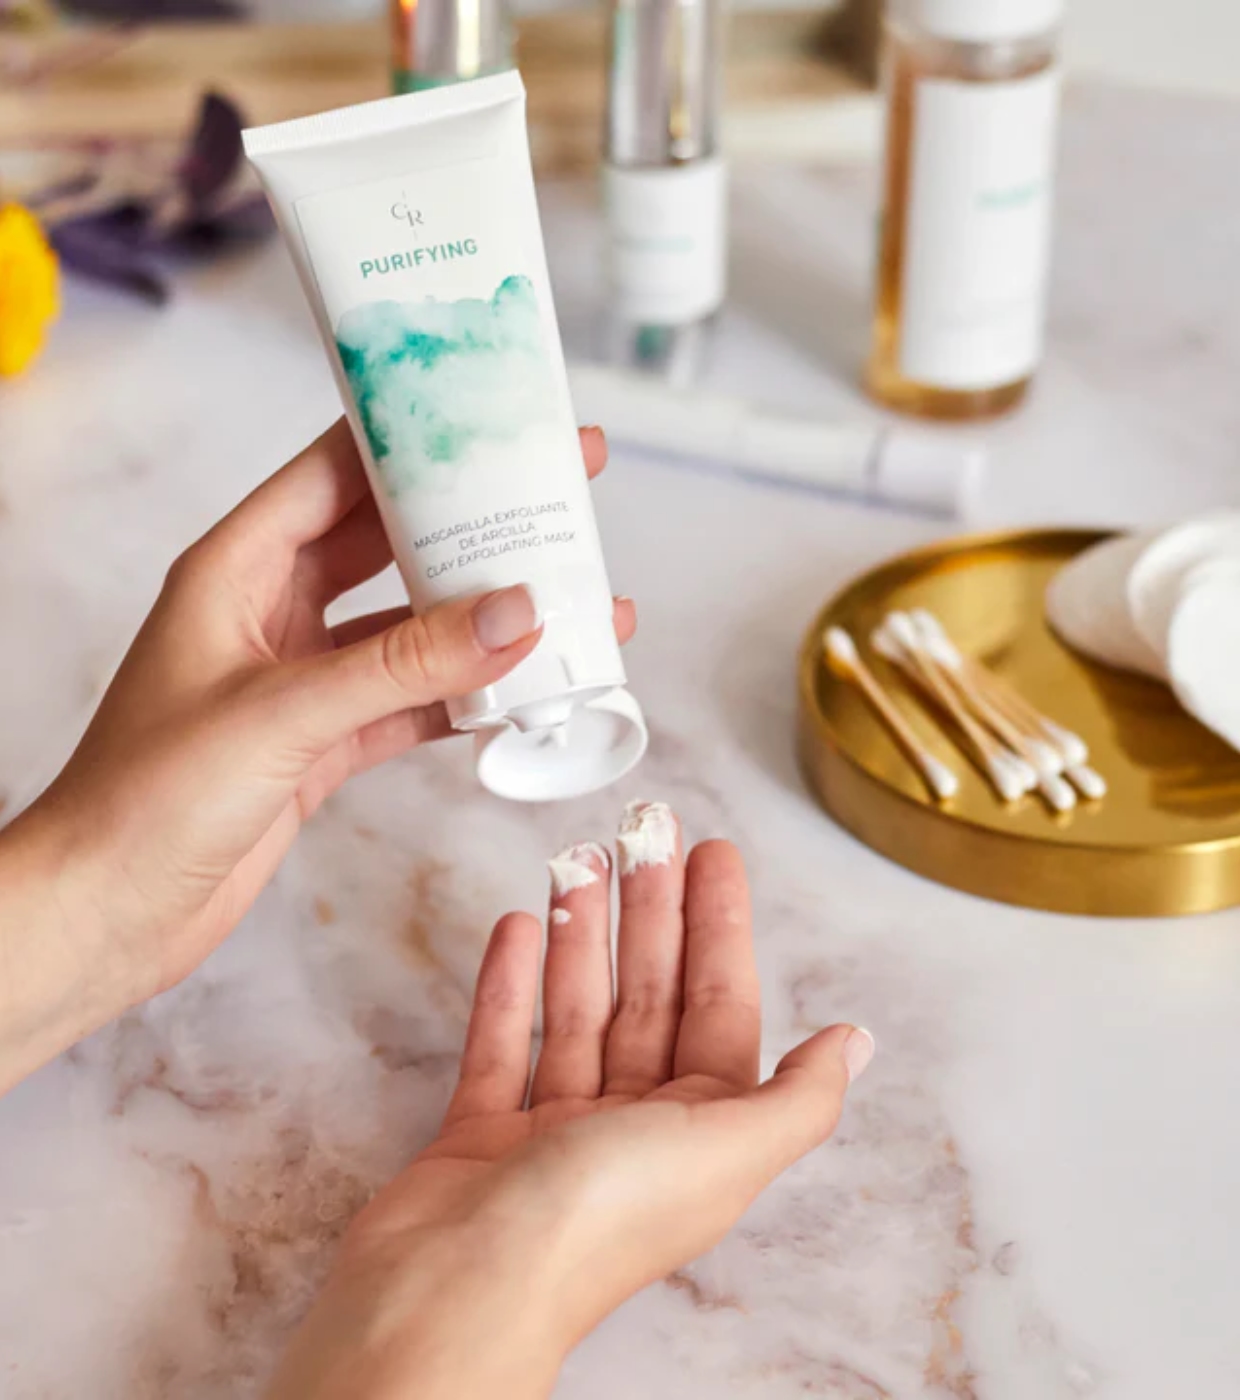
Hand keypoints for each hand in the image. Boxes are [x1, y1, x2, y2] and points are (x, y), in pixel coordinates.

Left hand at [0, 421, 632, 1084]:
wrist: (105, 912)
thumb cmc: (142, 799)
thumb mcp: (281, 714)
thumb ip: (402, 665)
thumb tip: (513, 615)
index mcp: (237, 569)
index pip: (336, 474)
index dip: (413, 440)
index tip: (491, 419)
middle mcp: (272, 611)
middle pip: (389, 543)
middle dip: (470, 522)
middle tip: (553, 495)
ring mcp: (303, 678)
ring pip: (411, 628)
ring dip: (481, 619)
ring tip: (564, 599)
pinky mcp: (324, 741)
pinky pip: (412, 700)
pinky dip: (465, 697)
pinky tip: (523, 690)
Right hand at [267, 804, 873, 1399]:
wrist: (453, 1292)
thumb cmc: (594, 1223)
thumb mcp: (723, 1149)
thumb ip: (796, 1097)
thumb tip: (856, 1044)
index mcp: (701, 1132)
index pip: (719, 1003)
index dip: (718, 924)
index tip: (709, 853)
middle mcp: (635, 1129)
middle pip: (648, 994)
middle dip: (648, 910)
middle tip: (641, 829)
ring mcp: (555, 1131)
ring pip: (576, 1010)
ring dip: (579, 933)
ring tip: (575, 861)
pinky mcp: (483, 1134)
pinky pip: (504, 1044)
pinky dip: (511, 986)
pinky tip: (516, 929)